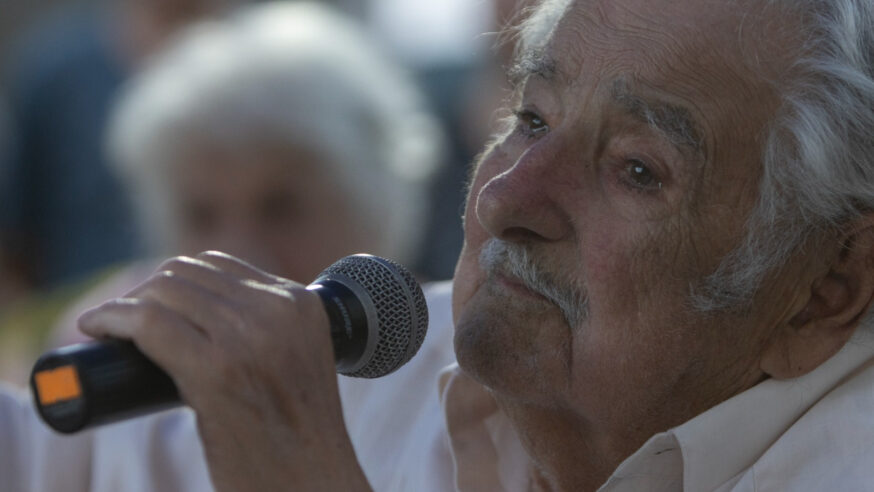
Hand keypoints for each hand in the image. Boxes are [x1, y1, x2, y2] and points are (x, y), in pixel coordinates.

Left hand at [78, 251, 370, 491]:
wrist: (313, 482)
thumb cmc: (298, 438)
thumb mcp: (297, 362)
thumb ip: (267, 330)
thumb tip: (196, 316)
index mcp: (301, 303)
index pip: (219, 264)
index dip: (173, 280)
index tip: (149, 304)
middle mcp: (277, 310)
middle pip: (186, 274)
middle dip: (146, 292)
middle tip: (124, 323)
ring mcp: (249, 337)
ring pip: (163, 292)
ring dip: (126, 305)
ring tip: (107, 327)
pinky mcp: (216, 369)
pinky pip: (148, 323)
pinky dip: (112, 319)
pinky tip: (94, 327)